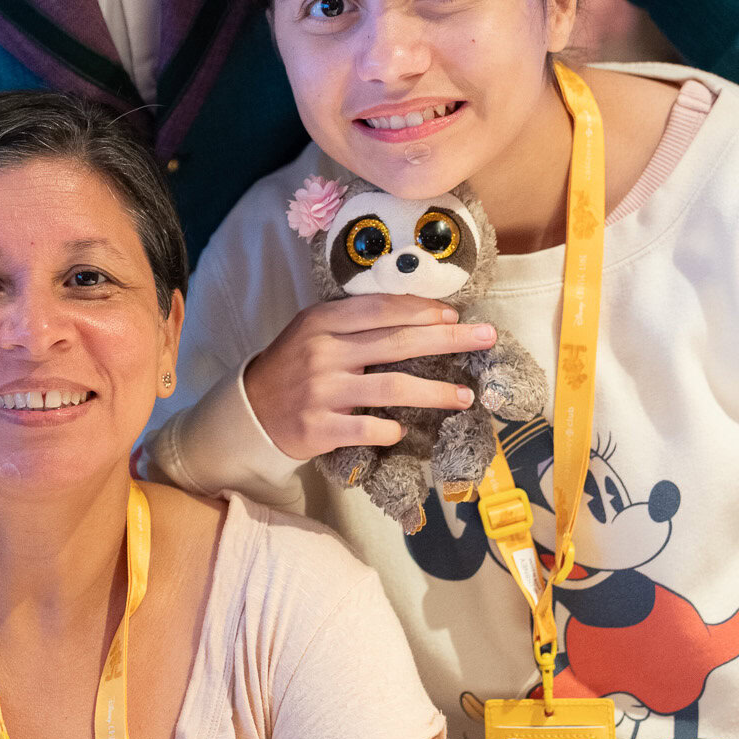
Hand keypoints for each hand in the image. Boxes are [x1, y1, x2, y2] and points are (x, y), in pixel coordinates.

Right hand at [242, 297, 493, 461]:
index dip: (422, 310)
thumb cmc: (295, 364)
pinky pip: (371, 427)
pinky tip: (406, 429)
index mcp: (322, 321)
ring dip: (436, 391)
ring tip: (465, 396)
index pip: (382, 309)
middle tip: (486, 338)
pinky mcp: (322, 428)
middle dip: (448, 339)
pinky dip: (394, 428)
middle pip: (398, 343)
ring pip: (393, 387)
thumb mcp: (315, 330)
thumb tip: (417, 315)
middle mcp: (323, 352)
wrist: (253, 410)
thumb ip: (355, 321)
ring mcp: (323, 391)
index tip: (456, 315)